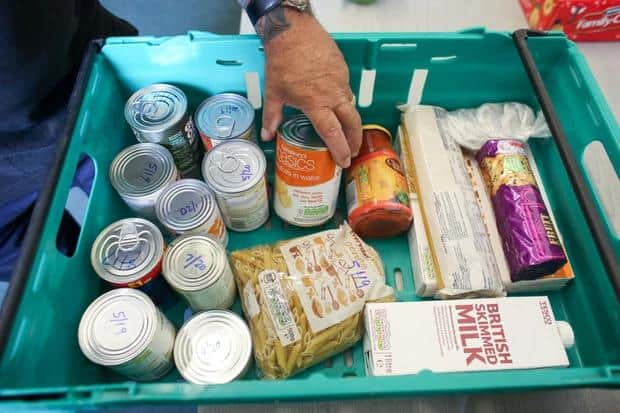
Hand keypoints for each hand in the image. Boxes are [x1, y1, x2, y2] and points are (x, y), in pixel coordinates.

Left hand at [259, 8, 361, 167]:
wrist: (293, 30)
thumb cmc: (282, 61)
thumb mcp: (273, 92)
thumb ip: (272, 116)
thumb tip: (266, 136)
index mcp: (316, 103)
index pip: (333, 132)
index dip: (340, 149)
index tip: (344, 161)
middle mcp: (333, 94)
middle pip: (352, 123)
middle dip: (354, 140)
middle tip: (352, 152)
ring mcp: (341, 81)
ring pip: (351, 106)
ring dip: (351, 122)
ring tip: (346, 133)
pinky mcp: (343, 69)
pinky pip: (347, 90)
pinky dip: (344, 102)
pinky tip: (337, 105)